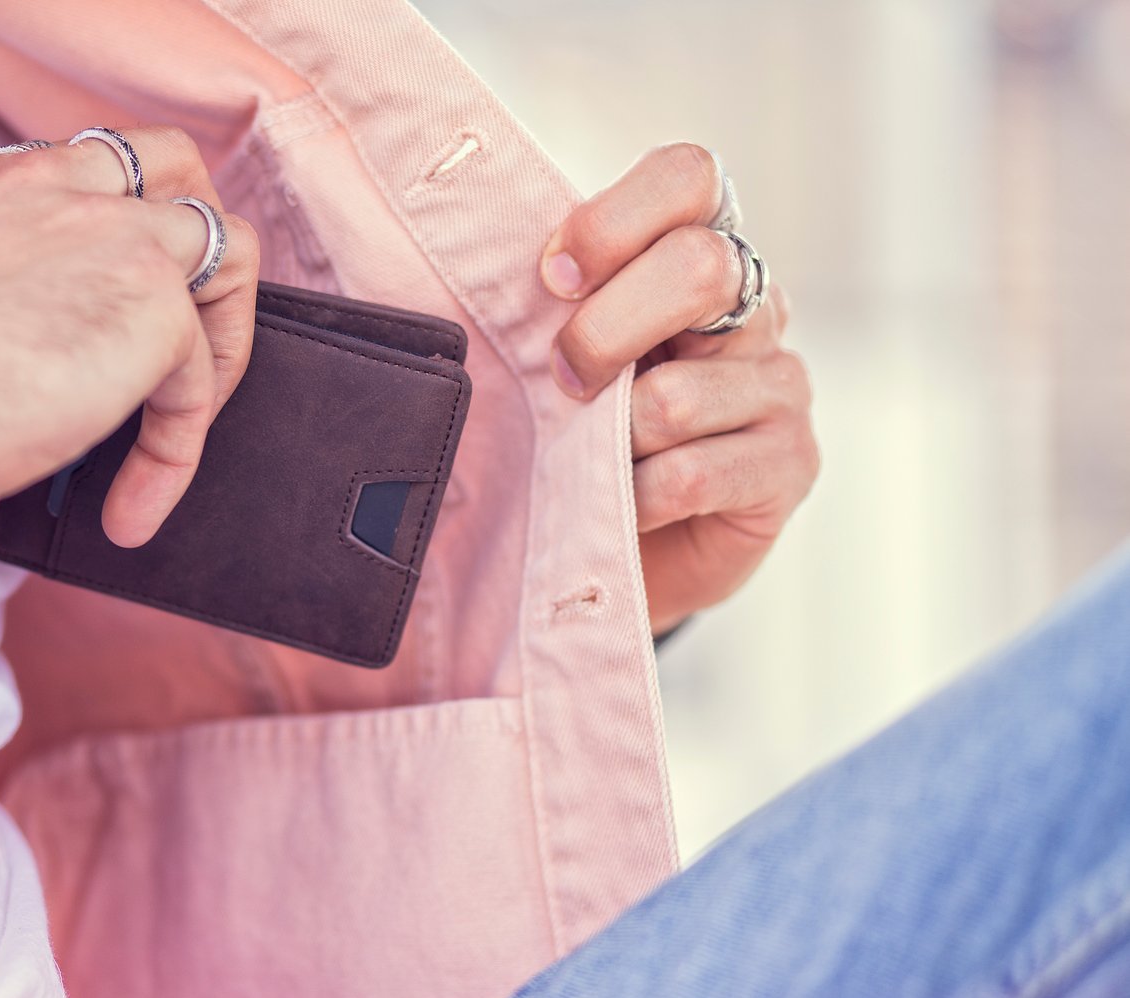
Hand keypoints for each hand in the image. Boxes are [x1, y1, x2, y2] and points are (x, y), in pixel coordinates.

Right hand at [0, 127, 259, 546]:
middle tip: (191, 328)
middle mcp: (64, 187)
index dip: (122, 222)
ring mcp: (122, 239)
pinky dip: (176, 453)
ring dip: (221, 343)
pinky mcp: (159, 309)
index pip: (93, 165)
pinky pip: (200, 382)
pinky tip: (133, 508)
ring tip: (183, 426)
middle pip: (177, 170)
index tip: (113, 291)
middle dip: (199, 241)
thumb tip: (37, 344)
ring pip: (230, 255)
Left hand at [539, 143, 817, 634]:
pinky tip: (625, 506)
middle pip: (700, 268)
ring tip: (592, 459)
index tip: (552, 280)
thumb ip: (557, 299)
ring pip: (677, 396)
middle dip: (603, 332)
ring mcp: (783, 383)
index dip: (613, 221)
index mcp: (701, 249)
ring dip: (610, 438)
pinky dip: (634, 499)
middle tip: (562, 381)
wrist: (630, 545)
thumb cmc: (585, 429)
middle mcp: (758, 304)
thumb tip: (482, 260)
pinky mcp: (790, 463)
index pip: (691, 176)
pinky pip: (689, 475)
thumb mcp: (567, 348)